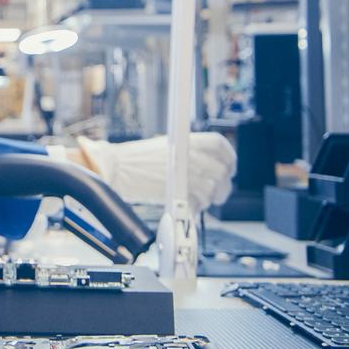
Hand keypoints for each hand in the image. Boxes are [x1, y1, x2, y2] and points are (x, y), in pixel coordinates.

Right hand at [77, 132, 236, 213]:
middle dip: (223, 186)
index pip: (220, 146)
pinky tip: (186, 206)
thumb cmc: (137, 159)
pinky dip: (194, 208)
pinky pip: (198, 205)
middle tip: (218, 194)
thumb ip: (190, 154)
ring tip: (196, 200)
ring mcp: (189, 175)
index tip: (229, 169)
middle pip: (221, 172)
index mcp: (190, 140)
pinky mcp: (182, 193)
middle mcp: (193, 156)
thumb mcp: (168, 146)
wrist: (118, 168)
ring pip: (212, 191)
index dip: (229, 158)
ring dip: (207, 199)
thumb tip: (208, 167)